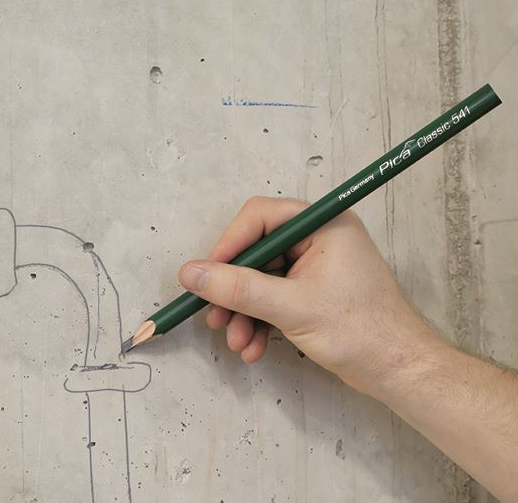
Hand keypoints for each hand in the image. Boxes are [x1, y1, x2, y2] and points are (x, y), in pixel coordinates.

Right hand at [178, 196, 439, 395]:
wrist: (398, 372)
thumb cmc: (360, 331)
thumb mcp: (290, 307)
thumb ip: (237, 289)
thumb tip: (190, 273)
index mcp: (323, 225)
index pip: (259, 217)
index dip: (228, 245)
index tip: (205, 276)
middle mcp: (318, 239)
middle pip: (256, 252)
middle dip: (233, 289)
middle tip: (214, 316)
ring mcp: (315, 267)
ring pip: (260, 280)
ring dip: (243, 312)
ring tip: (236, 341)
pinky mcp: (312, 292)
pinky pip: (272, 298)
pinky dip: (259, 321)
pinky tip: (253, 348)